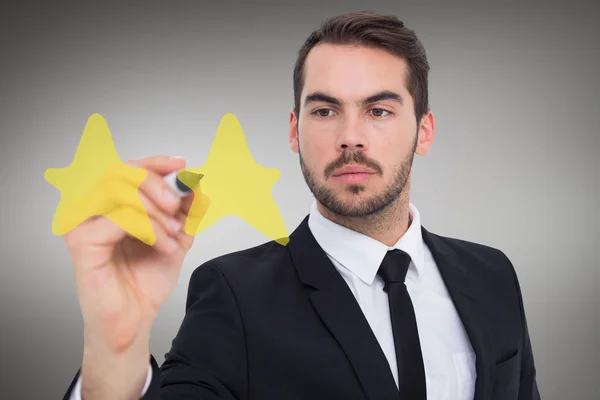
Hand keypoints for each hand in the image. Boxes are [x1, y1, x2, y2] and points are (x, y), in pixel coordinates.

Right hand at [65, 155, 206, 353]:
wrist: (136, 320)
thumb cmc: (145, 281)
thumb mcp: (177, 237)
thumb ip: (185, 210)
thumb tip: (194, 181)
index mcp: (111, 205)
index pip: (127, 168)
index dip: (156, 163)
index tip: (182, 167)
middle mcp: (92, 209)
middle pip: (121, 172)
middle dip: (157, 184)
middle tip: (178, 205)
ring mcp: (83, 224)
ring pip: (119, 192)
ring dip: (156, 211)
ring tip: (174, 235)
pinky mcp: (81, 242)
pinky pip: (119, 217)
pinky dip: (150, 228)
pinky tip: (164, 246)